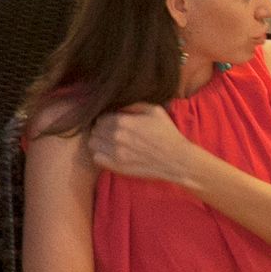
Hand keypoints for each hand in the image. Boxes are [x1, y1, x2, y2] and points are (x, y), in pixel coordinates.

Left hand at [84, 101, 214, 190]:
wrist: (178, 160)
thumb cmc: (167, 134)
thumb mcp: (154, 111)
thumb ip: (133, 105)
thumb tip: (118, 104)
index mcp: (124, 121)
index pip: (101, 117)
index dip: (105, 119)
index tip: (112, 123)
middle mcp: (117, 137)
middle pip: (95, 130)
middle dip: (101, 130)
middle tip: (110, 133)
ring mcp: (116, 153)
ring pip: (92, 143)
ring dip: (98, 141)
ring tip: (108, 143)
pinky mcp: (118, 167)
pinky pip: (96, 158)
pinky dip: (100, 155)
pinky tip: (109, 153)